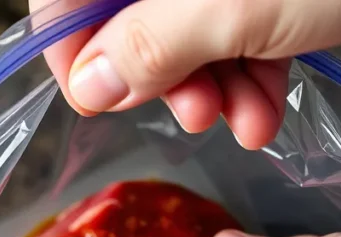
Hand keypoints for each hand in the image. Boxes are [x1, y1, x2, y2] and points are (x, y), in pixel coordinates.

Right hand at [30, 0, 340, 148]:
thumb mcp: (227, 7)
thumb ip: (148, 47)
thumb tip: (90, 86)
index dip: (74, 46)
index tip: (96, 99)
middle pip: (131, 18)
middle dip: (163, 78)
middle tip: (194, 114)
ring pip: (188, 35)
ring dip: (212, 89)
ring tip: (242, 122)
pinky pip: (237, 35)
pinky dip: (249, 78)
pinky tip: (267, 113)